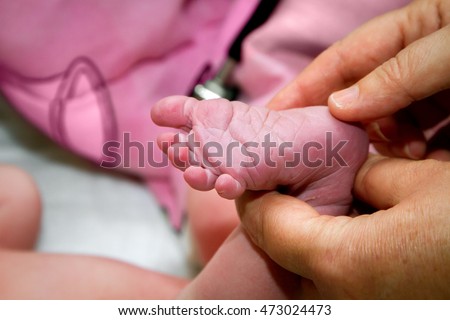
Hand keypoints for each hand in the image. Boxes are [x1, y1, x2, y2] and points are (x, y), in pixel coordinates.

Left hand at [237, 155, 449, 298]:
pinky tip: (358, 231)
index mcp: (340, 262)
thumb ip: (368, 177)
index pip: (267, 224)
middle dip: (281, 214)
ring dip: (308, 236)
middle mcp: (339, 300)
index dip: (254, 195)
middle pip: (283, 249)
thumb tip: (352, 179)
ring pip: (308, 270)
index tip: (250, 175)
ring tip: (325, 202)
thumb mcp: (423, 182)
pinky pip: (338, 283)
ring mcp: (357, 312)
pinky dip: (335, 255)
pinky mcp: (378, 310)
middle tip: (287, 182)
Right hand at [268, 0, 449, 160]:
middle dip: (344, 126)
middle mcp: (409, 61)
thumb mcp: (448, 49)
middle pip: (356, 97)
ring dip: (386, 141)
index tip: (272, 119)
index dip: (303, 89)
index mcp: (405, 31)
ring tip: (410, 151)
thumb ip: (397, 75)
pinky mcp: (444, 114)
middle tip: (332, 156)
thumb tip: (338, 106)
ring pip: (383, 121)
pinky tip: (424, 155)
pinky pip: (413, 136)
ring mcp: (427, 89)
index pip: (338, 62)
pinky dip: (410, 148)